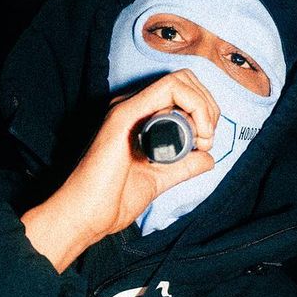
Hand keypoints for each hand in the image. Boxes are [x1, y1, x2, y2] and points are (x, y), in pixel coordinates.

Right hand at [20, 69, 219, 271]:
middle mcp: (133, 107)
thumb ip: (184, 166)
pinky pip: (170, 89)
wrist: (88, 216)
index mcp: (138, 118)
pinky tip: (197, 135)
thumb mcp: (160, 179)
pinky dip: (195, 106)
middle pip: (185, 81)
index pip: (181, 93)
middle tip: (206, 141)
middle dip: (208, 107)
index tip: (205, 145)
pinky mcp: (124, 113)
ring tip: (202, 139)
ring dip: (204, 107)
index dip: (204, 112)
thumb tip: (208, 157)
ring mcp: (127, 108)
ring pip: (181, 80)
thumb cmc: (112, 201)